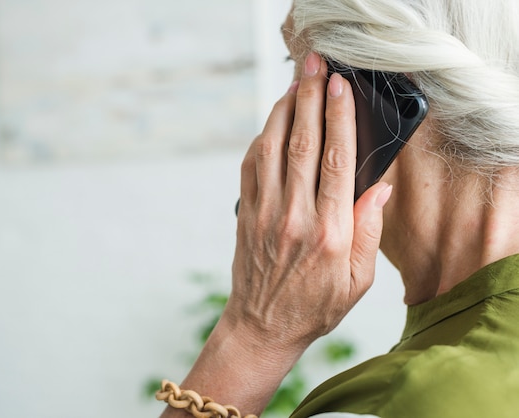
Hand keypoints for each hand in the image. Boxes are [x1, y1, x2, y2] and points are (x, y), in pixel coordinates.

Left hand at [224, 52, 392, 359]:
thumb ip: (368, 232)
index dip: (338, 117)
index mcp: (330, 232)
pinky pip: (250, 168)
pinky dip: (260, 140)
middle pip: (302, 144)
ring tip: (294, 83)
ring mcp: (264, 214)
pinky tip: (271, 124)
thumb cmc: (314, 305)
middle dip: (309, 98)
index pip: (335, 161)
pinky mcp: (244, 215)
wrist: (263, 326)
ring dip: (282, 111)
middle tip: (314, 66)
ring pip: (271, 149)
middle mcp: (294, 217)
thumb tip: (377, 189)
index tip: (340, 87)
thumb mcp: (358, 280)